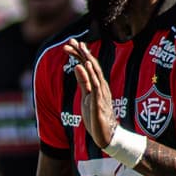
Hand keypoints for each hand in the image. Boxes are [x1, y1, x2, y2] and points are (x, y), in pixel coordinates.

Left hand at [67, 39, 116, 153]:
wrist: (106, 135)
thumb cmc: (97, 116)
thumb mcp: (86, 96)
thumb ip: (83, 81)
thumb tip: (76, 66)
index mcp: (98, 84)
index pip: (88, 66)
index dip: (80, 54)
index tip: (70, 44)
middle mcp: (101, 86)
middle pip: (91, 66)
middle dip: (82, 53)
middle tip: (72, 41)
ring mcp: (101, 93)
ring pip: (94, 73)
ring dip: (87, 59)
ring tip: (80, 48)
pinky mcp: (98, 102)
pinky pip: (95, 86)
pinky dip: (90, 74)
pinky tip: (85, 64)